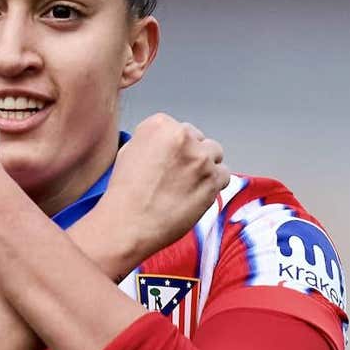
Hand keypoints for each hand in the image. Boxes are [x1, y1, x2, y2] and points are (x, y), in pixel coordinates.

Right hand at [94, 113, 229, 261]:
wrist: (128, 224)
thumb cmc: (125, 194)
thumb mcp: (129, 152)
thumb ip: (152, 141)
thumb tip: (167, 145)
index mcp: (160, 125)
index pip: (180, 129)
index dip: (175, 148)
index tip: (170, 161)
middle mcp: (182, 136)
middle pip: (199, 139)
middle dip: (191, 155)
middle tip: (178, 175)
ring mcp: (200, 158)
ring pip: (215, 154)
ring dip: (205, 167)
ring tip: (187, 185)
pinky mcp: (213, 180)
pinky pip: (224, 175)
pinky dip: (214, 184)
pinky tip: (197, 193)